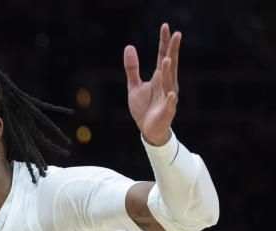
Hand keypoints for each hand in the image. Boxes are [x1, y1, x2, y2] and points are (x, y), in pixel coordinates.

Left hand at [124, 23, 180, 145]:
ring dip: (169, 72)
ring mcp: (168, 97)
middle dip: (173, 50)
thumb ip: (132, 68)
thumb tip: (129, 46)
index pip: (163, 56)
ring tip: (167, 60)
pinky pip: (169, 104)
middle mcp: (167, 84)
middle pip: (170, 64)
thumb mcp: (134, 86)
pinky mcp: (166, 111)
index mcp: (160, 77)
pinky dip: (170, 99)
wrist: (148, 130)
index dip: (164, 42)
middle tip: (176, 34)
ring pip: (169, 82)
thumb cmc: (144, 107)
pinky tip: (170, 93)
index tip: (166, 27)